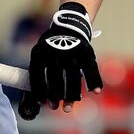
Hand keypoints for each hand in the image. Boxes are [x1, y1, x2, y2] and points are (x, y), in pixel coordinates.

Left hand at [18, 2, 102, 119]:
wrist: (68, 26)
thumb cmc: (52, 48)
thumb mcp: (41, 54)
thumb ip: (40, 72)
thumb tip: (39, 100)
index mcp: (40, 52)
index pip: (38, 74)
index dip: (39, 90)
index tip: (42, 103)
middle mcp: (56, 51)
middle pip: (55, 78)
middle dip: (55, 96)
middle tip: (55, 108)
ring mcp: (72, 51)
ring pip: (73, 77)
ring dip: (71, 95)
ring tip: (67, 108)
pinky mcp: (86, 51)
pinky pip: (91, 69)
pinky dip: (94, 81)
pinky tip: (95, 92)